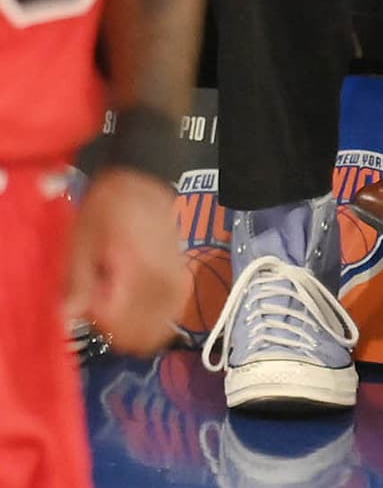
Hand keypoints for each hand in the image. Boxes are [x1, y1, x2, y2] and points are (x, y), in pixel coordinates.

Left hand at [65, 168, 186, 354]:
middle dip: (115, 326)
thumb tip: (66, 320)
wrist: (142, 181)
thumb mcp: (81, 241)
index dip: (97, 318)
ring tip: (116, 294)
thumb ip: (77, 284)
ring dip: (132, 325)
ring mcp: (178, 284)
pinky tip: (132, 297)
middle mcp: (166, 283)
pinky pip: (166, 318)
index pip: (120, 326)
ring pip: (155, 331)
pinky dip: (147, 317)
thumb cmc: (108, 208)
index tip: (89, 296)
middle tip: (101, 298)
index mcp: (141, 271)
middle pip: (141, 336)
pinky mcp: (181, 284)